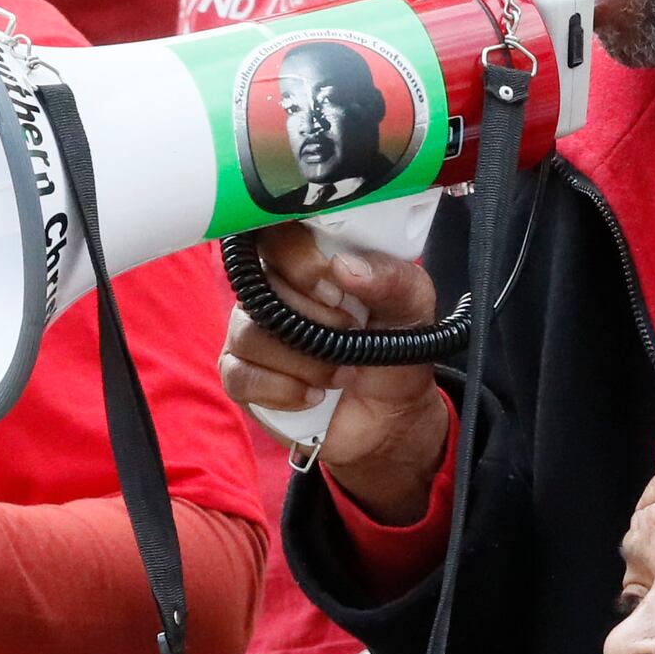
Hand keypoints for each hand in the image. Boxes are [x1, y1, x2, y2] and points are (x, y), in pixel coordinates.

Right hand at [219, 226, 452, 524]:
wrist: (388, 419)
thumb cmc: (394, 353)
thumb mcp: (413, 311)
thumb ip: (394, 280)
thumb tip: (345, 267)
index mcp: (307, 262)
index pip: (274, 234)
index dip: (297, 258)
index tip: (335, 285)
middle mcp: (271, 291)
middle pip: (262, 286)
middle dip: (314, 318)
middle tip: (351, 334)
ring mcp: (250, 334)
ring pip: (249, 333)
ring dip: (305, 360)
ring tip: (342, 372)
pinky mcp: (241, 377)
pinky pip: (240, 376)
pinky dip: (284, 390)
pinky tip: (314, 396)